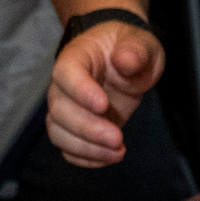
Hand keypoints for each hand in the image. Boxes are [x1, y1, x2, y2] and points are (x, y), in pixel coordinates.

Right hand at [44, 18, 162, 167]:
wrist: (124, 62)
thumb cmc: (129, 49)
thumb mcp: (141, 43)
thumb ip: (135, 50)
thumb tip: (125, 60)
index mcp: (77, 57)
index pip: (66, 73)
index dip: (80, 91)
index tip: (104, 105)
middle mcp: (64, 85)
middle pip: (59, 109)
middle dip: (87, 128)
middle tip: (117, 138)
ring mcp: (67, 108)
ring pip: (59, 132)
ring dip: (85, 148)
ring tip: (118, 152)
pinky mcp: (75, 128)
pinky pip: (68, 147)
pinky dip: (85, 158)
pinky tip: (109, 157)